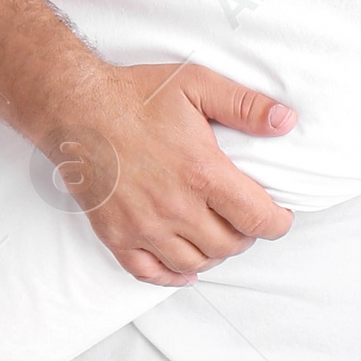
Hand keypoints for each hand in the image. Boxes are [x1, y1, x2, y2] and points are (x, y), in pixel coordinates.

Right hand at [38, 60, 296, 286]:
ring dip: (214, 254)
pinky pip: (150, 273)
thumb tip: (286, 121)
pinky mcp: (116, 235)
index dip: (278, 222)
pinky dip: (172, 276)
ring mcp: (144, 226)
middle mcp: (175, 208)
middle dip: (246, 235)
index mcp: (202, 173)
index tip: (278, 215)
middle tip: (244, 218)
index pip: (258, 219)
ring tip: (216, 235)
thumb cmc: (135, 94)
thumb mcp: (197, 85)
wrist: (74, 108)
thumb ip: (245, 105)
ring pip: (195, 263)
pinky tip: (185, 267)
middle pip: (230, 246)